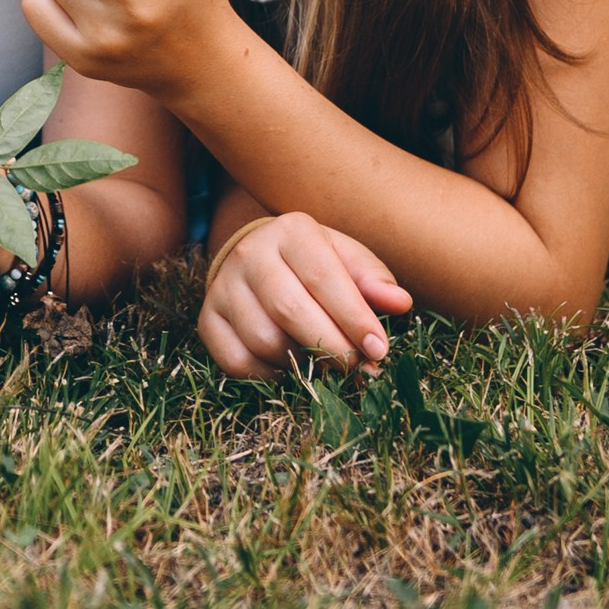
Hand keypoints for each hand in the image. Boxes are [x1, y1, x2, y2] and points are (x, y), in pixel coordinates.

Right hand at [198, 213, 410, 380]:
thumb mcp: (347, 261)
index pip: (322, 277)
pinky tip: (292, 367)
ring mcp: (223, 286)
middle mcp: (250, 253)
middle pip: (289, 310)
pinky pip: (238, 362)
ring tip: (326, 365)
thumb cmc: (316, 264)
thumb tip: (400, 303)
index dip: (353, 318)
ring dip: (303, 364)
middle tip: (358, 368)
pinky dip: (270, 376)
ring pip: (264, 340)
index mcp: (291, 231)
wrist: (260, 260)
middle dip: (331, 347)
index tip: (378, 350)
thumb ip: (373, 280)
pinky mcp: (208, 319)